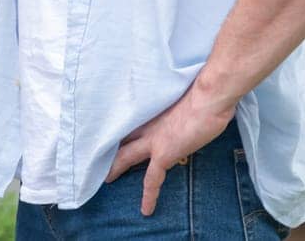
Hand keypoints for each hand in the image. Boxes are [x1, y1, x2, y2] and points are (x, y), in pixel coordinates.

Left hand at [105, 85, 235, 215]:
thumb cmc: (202, 94)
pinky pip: (152, 179)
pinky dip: (149, 195)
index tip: (109, 132)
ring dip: (115, 168)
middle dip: (109, 148)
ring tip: (106, 180)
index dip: (120, 128)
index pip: (128, 121)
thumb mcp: (183, 98)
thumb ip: (175, 108)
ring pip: (125, 157)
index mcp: (151, 110)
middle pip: (120, 138)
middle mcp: (146, 124)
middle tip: (95, 156)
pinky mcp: (163, 153)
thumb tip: (181, 113)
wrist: (208, 98)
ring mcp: (152, 139)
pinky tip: (146, 210)